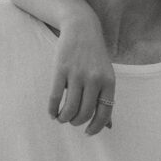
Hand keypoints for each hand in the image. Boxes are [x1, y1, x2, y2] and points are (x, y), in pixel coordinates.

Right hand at [49, 11, 115, 134]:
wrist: (81, 28)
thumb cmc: (95, 56)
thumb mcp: (106, 74)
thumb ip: (106, 98)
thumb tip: (108, 126)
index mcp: (109, 81)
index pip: (104, 112)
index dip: (95, 127)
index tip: (88, 133)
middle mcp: (94, 79)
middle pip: (84, 113)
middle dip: (76, 122)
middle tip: (72, 121)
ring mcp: (77, 74)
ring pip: (70, 108)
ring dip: (64, 118)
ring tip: (61, 118)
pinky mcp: (60, 70)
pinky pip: (55, 98)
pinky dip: (52, 110)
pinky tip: (52, 113)